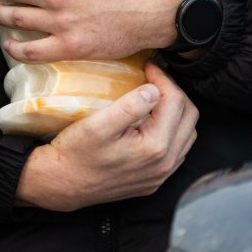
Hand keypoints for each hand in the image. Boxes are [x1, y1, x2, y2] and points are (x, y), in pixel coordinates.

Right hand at [15, 62, 197, 210]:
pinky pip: (177, 152)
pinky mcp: (154, 181)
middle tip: (153, 79)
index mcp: (154, 146)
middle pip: (189, 117)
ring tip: (155, 98)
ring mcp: (161, 175)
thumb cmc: (75, 153)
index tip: (147, 67)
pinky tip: (153, 123)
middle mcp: (164, 164)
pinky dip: (172, 131)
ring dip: (176, 112)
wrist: (62, 185)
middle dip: (174, 92)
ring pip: (187, 135)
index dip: (163, 78)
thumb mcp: (97, 125)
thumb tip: (154, 90)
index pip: (174, 101)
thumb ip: (129, 106)